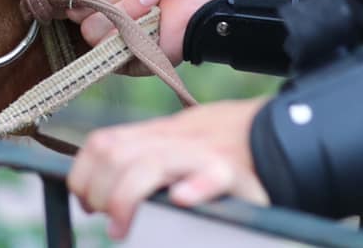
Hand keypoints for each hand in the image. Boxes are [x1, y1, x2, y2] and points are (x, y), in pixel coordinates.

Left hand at [69, 99, 269, 238]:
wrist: (278, 135)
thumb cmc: (223, 149)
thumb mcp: (178, 145)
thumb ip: (144, 157)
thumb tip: (98, 185)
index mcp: (159, 134)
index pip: (105, 142)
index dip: (84, 172)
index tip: (83, 200)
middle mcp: (176, 139)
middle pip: (119, 155)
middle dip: (100, 191)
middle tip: (104, 221)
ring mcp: (204, 154)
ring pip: (152, 164)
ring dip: (126, 197)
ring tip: (120, 228)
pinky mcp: (235, 174)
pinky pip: (213, 176)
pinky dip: (196, 187)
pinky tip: (182, 200)